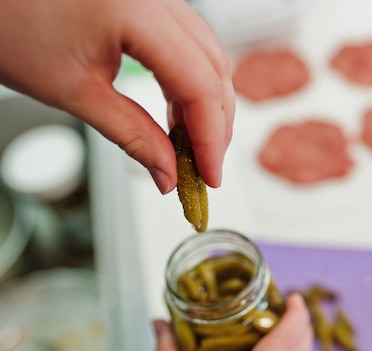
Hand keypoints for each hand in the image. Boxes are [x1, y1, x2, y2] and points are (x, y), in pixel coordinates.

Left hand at [0, 0, 234, 192]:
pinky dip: (192, 84)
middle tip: (202, 168)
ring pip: (209, 56)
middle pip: (215, 69)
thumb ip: (132, 135)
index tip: (209, 176)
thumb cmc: (9, 25)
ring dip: (208, 106)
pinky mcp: (150, 3)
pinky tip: (181, 114)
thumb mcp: (74, 92)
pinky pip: (190, 45)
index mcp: (137, 11)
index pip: (200, 85)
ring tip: (191, 146)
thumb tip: (168, 173)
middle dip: (216, 126)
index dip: (211, 139)